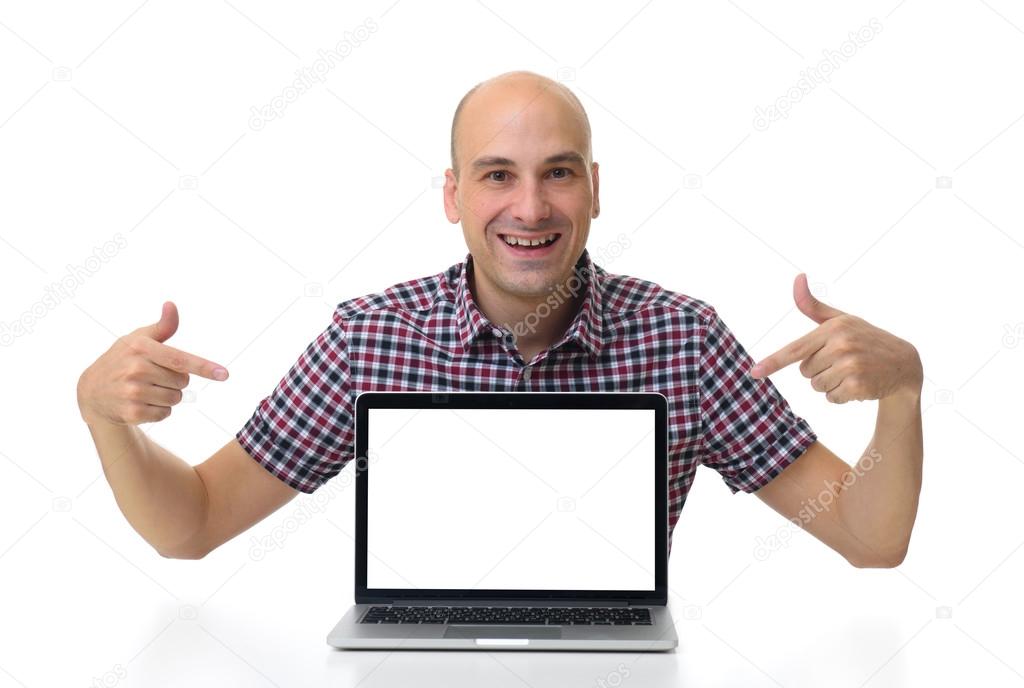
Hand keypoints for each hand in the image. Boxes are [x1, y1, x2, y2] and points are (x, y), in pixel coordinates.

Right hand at [77, 302, 228, 424]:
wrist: (92, 390)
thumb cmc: (122, 359)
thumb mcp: (138, 339)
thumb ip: (162, 327)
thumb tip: (171, 305)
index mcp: (141, 348)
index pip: (179, 360)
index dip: (204, 367)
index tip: (224, 374)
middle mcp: (136, 370)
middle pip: (183, 381)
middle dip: (175, 380)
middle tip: (155, 376)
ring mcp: (133, 392)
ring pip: (176, 399)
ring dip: (169, 396)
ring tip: (148, 389)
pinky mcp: (132, 412)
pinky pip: (165, 414)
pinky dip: (160, 410)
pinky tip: (143, 402)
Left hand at [749, 274, 921, 403]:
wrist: (904, 363)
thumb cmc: (865, 339)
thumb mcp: (841, 320)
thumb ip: (814, 306)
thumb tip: (798, 278)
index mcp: (833, 328)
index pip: (795, 349)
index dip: (773, 362)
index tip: (754, 372)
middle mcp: (841, 345)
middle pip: (805, 371)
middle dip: (820, 370)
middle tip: (844, 361)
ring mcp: (850, 365)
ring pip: (817, 386)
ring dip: (830, 384)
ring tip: (852, 372)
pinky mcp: (858, 385)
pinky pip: (831, 398)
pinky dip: (841, 396)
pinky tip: (859, 384)